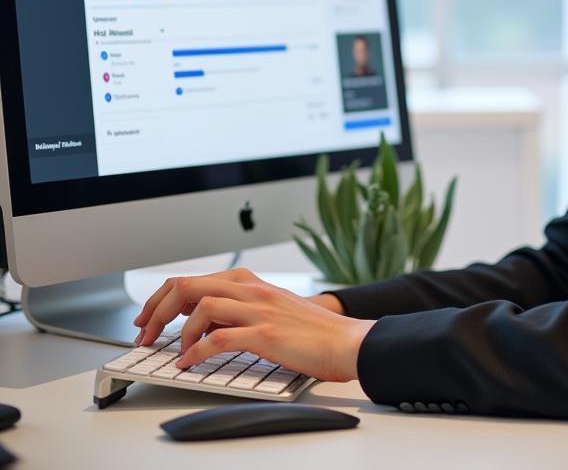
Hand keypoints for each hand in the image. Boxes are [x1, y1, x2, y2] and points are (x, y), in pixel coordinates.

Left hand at [132, 268, 373, 381]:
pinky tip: (190, 363)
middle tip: (146, 332)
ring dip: (177, 332)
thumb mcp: (272, 310)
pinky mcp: (265, 334)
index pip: (195, 279)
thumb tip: (204, 324)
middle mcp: (252, 290)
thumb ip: (240, 310)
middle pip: (189, 286)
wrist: (346, 341)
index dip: (162, 297)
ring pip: (200, 306)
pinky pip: (218, 339)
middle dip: (157, 309)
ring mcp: (259, 310)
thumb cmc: (312, 332)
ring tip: (174, 351)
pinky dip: (196, 352)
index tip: (149, 317)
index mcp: (252, 283)